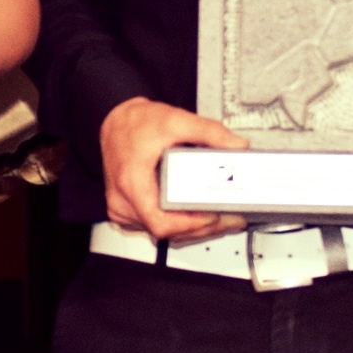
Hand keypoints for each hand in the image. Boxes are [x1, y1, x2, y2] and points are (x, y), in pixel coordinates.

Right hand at [99, 97, 242, 242]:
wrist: (115, 121)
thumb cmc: (135, 123)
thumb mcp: (175, 120)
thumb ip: (209, 131)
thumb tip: (236, 145)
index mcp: (132, 183)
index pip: (160, 222)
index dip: (190, 225)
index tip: (213, 217)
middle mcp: (123, 202)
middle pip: (167, 230)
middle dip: (203, 227)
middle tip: (231, 218)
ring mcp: (124, 209)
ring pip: (162, 231)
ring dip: (192, 228)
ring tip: (222, 217)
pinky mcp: (129, 210)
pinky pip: (156, 224)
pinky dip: (179, 224)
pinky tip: (198, 216)